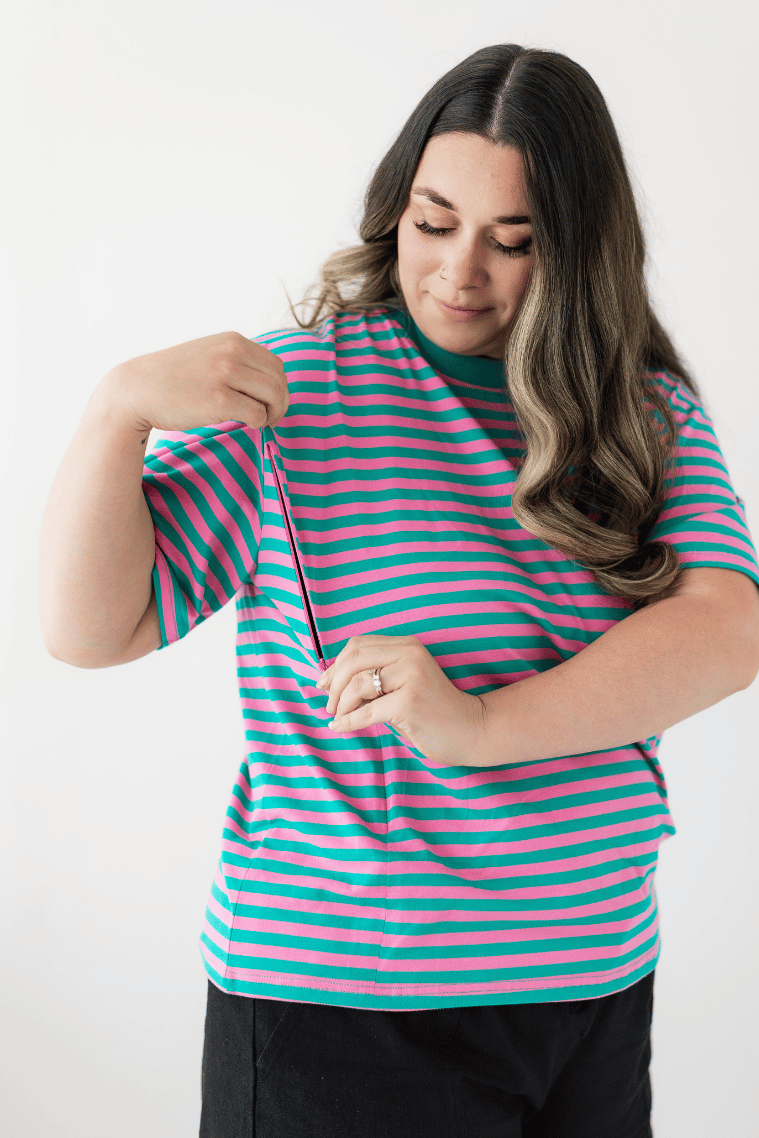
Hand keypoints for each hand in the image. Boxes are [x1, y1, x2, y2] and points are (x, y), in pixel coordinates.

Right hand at [98, 330, 289, 434]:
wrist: (137, 390)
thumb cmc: (173, 379)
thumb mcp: (208, 355)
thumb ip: (236, 361)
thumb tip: (269, 383)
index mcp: (232, 341)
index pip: (275, 365)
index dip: (279, 387)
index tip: (268, 403)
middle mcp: (232, 353)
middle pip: (279, 381)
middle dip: (280, 403)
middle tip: (269, 418)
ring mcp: (225, 375)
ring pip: (273, 396)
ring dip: (273, 414)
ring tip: (260, 422)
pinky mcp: (219, 400)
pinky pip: (257, 414)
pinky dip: (258, 423)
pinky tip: (246, 425)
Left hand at [316, 634, 489, 767]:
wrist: (472, 729)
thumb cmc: (432, 710)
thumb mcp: (404, 683)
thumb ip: (376, 675)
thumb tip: (330, 681)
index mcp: (407, 646)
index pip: (358, 645)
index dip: (336, 664)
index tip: (324, 683)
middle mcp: (409, 655)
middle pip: (354, 660)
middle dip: (333, 683)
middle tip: (329, 704)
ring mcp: (410, 677)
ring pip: (357, 685)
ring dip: (341, 704)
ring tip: (338, 717)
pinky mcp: (408, 703)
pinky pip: (366, 711)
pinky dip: (348, 721)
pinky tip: (339, 727)